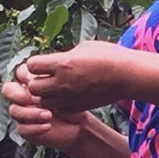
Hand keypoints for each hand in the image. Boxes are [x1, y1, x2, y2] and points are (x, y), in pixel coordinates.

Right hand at [1, 77, 90, 149]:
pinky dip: (35, 128)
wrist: (78, 124)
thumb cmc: (72, 102)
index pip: (20, 72)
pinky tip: (47, 126)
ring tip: (48, 115)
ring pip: (14, 110)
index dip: (26, 75)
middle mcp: (23, 96)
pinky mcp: (25, 129)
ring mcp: (23, 112)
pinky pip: (22, 128)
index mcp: (31, 82)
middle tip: (37, 99)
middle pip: (8, 90)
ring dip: (30, 113)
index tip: (38, 79)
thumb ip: (52, 79)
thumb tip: (42, 76)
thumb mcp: (65, 88)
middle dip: (20, 94)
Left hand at [14, 40, 128, 113]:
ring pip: (43, 102)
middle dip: (37, 81)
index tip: (44, 63)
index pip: (31, 66)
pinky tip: (67, 96)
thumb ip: (64, 56)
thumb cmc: (108, 56)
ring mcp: (70, 97)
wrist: (127, 75)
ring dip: (46, 95)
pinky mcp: (78, 107)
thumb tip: (53, 61)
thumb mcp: (83, 47)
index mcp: (62, 63)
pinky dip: (59, 104)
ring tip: (57, 88)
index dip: (36, 64)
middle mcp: (62, 82)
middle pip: (33, 87)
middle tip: (47, 77)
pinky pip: (58, 109)